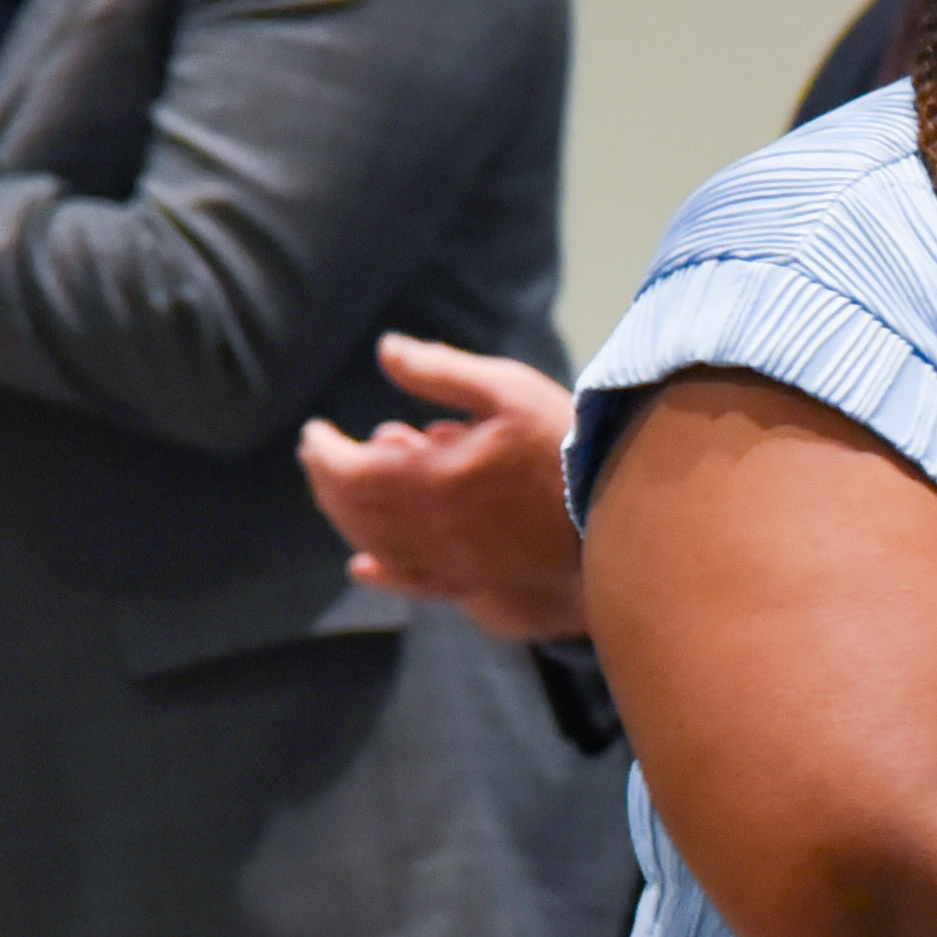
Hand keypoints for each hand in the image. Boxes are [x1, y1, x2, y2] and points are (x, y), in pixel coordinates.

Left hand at [302, 336, 589, 640]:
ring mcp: (451, 566)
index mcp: (432, 483)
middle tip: (320, 455)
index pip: (350, 473)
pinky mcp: (474, 587)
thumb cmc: (571, 448)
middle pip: (355, 512)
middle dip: (329, 481)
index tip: (313, 432)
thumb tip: (385, 350)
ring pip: (377, 546)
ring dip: (353, 517)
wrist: (623, 522)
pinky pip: (412, 584)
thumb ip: (441, 372)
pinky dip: (381, 572)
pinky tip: (365, 566)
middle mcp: (431, 533)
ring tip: (360, 481)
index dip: (323, 453)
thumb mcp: (509, 390)